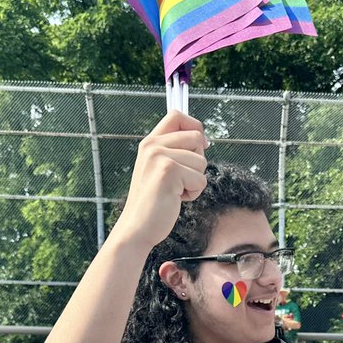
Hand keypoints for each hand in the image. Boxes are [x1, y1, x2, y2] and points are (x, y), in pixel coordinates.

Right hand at [110, 111, 208, 249]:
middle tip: (180, 179)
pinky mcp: (169, 171)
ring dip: (195, 180)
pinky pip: (201, 179)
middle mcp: (153, 145)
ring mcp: (160, 157)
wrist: (137, 227)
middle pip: (196, 137)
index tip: (198, 146)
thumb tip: (204, 140)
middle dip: (197, 161)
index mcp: (150, 142)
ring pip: (201, 161)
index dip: (194, 127)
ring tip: (175, 191)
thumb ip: (175, 151)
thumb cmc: (153, 202)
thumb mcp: (159, 169)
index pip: (177, 116)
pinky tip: (175, 198)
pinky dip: (194, 193)